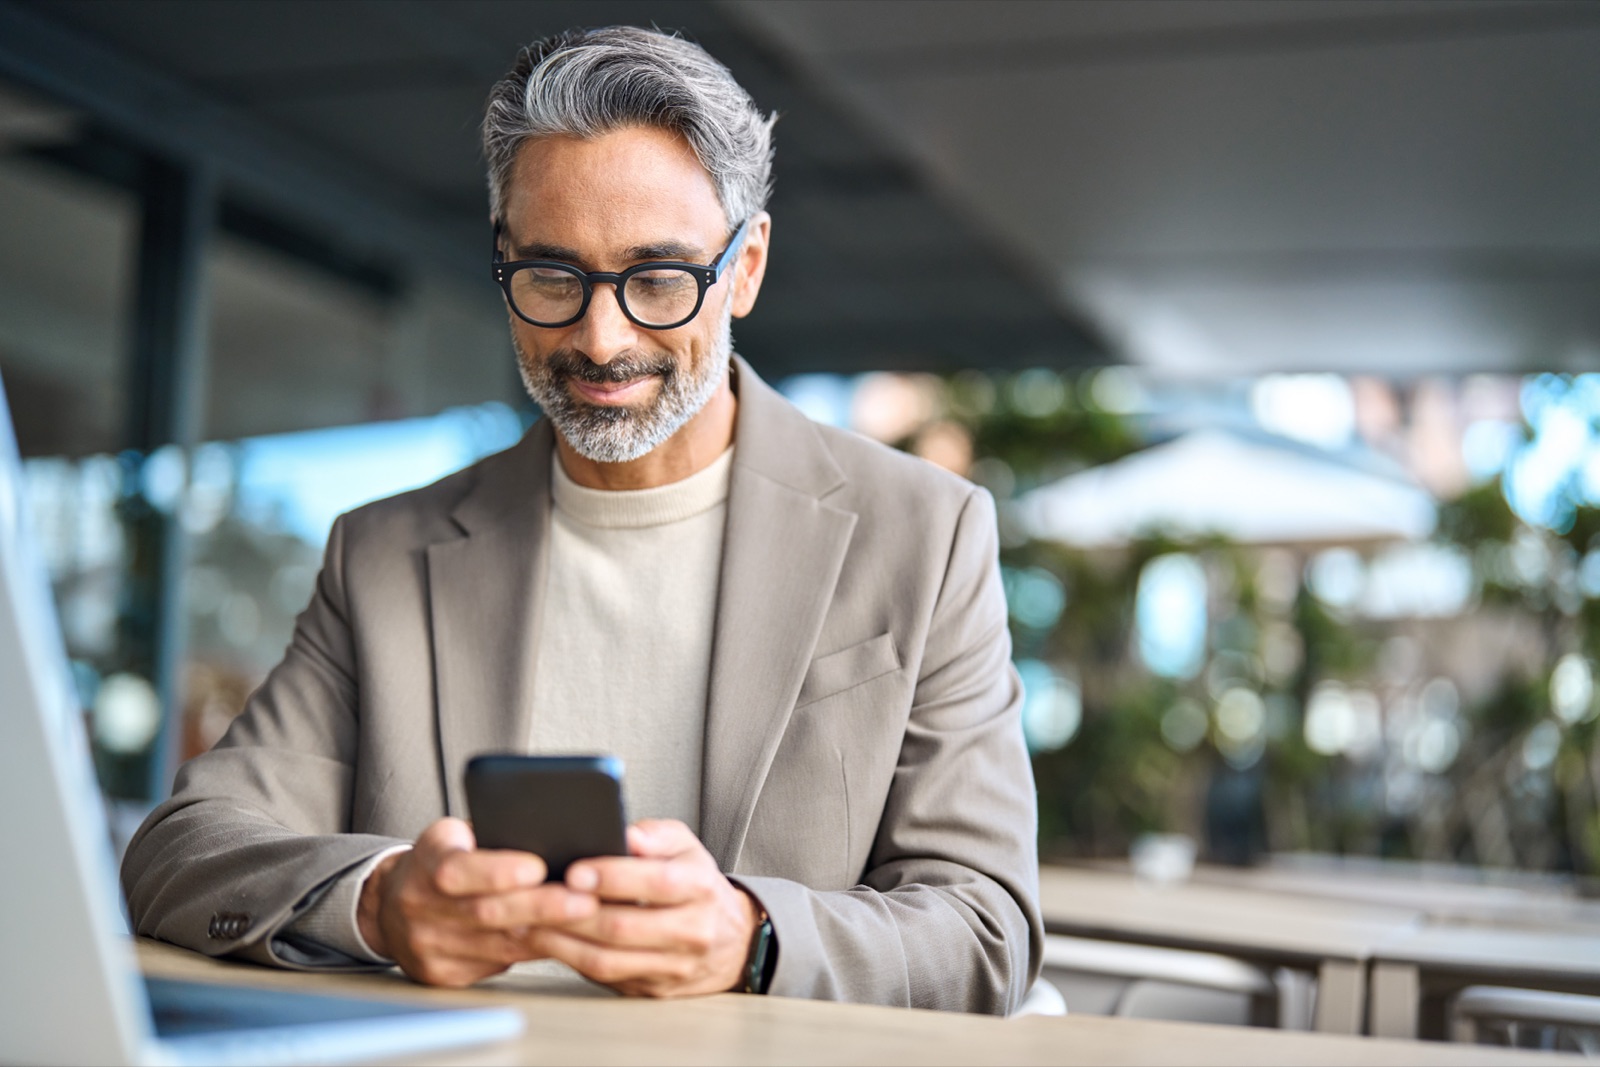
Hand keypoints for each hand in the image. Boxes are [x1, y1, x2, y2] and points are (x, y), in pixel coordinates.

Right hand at [357, 817, 599, 986]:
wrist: (390, 904)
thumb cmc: (442, 859)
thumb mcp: (457, 835)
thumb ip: (493, 835)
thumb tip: (555, 835)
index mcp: (425, 860)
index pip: (456, 869)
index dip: (498, 871)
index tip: (538, 867)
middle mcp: (419, 906)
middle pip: (486, 912)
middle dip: (542, 907)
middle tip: (586, 901)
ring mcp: (429, 945)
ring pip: (498, 945)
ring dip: (548, 933)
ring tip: (588, 922)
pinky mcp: (443, 974)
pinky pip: (498, 966)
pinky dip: (536, 952)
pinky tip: (564, 942)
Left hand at [524, 819, 759, 996]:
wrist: (729, 941)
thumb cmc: (697, 886)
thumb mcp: (686, 848)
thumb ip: (655, 835)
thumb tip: (626, 833)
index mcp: (700, 888)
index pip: (657, 882)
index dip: (613, 877)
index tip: (575, 870)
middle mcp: (692, 931)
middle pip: (624, 926)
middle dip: (575, 912)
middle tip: (539, 898)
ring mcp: (673, 966)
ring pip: (609, 959)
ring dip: (563, 941)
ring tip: (530, 921)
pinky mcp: (652, 989)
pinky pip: (605, 977)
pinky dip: (570, 959)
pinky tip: (548, 941)